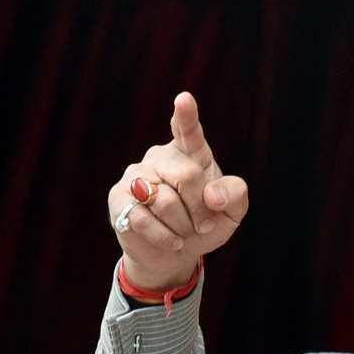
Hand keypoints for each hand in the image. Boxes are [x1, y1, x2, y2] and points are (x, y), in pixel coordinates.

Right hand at [107, 92, 248, 290]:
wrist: (177, 253)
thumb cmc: (205, 225)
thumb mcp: (232, 212)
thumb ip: (234, 195)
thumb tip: (212, 194)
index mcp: (191, 152)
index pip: (189, 130)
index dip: (186, 116)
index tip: (184, 100)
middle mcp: (161, 156)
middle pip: (187, 176)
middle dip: (201, 208)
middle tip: (204, 225)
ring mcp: (137, 174)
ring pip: (165, 200)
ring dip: (183, 225)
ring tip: (185, 231)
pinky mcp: (119, 197)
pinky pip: (144, 218)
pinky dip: (165, 237)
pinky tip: (173, 242)